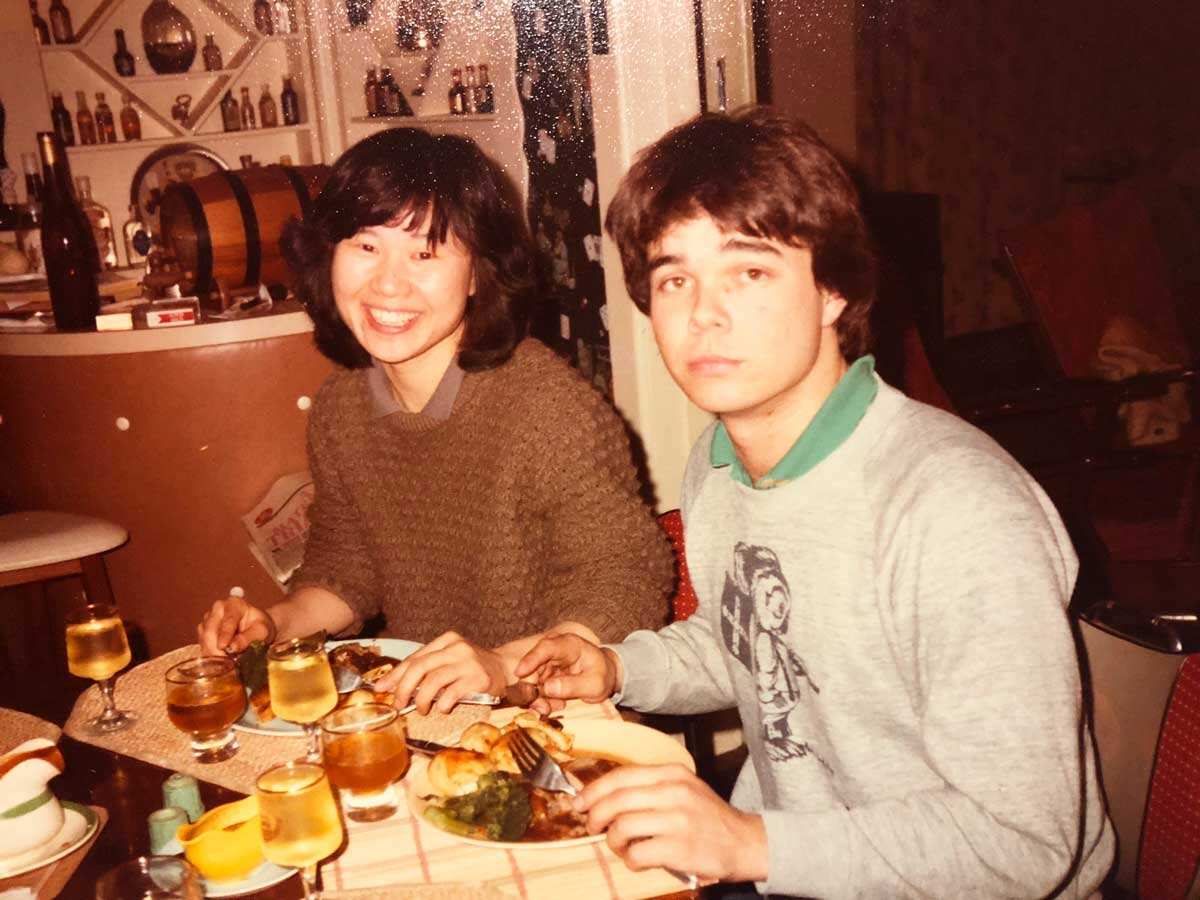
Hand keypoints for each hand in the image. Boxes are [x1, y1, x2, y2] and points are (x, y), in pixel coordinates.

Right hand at [197, 595, 275, 655]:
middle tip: (226, 662)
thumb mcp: (262, 631)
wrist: (255, 627)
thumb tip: (232, 648)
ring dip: (213, 653)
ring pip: (204, 639)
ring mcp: (208, 619)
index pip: (227, 621)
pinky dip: (210, 654)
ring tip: (226, 661)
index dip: (225, 635)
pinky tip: (220, 658)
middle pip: (210, 631)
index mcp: (234, 604)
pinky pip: (202, 644)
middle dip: (216, 649)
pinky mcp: (203, 630)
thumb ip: (248, 638)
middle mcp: (217, 609)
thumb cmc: (259, 627)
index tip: (224, 647)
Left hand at [374, 631, 507, 714]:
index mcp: (447, 640)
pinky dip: (442, 704)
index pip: (415, 658)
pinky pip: (452, 693)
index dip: (395, 675)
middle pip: (420, 667)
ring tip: (422, 709)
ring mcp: (469, 662)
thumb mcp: (449, 661)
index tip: (380, 688)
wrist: (505, 669)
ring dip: (422, 699)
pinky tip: (441, 709)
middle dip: (403, 688)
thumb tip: (392, 686)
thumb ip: (427, 669)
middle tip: (398, 704)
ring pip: (433, 681)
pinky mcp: (479, 679)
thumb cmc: (471, 668)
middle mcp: (457, 648)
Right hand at [514, 633, 620, 711]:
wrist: (604, 677)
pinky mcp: (545, 674)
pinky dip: (541, 699)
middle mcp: (554, 651)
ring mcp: (548, 662)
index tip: (520, 672)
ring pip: (532, 679)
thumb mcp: (595, 684)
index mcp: (569, 645)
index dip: (531, 658)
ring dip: (537, 697)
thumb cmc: (602, 675)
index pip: (547, 647)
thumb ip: (573, 686)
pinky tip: (553, 705)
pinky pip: (536, 687)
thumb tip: (548, 688)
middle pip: (534, 666)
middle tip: (542, 708)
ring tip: (552, 707)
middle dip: (532, 688)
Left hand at [575, 764, 767, 882]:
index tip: (579, 802)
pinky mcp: (680, 847)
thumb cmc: (707, 817)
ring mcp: (678, 819)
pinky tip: (637, 860)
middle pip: (616, 800)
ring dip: (613, 841)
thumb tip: (603, 796)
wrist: (745, 842)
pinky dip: (630, 860)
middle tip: (592, 826)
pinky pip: (637, 853)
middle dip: (595, 815)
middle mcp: (674, 791)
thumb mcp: (683, 788)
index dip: (594, 789)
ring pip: (622, 826)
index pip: (621, 775)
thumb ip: (649, 787)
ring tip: (620, 846)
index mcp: (672, 773)